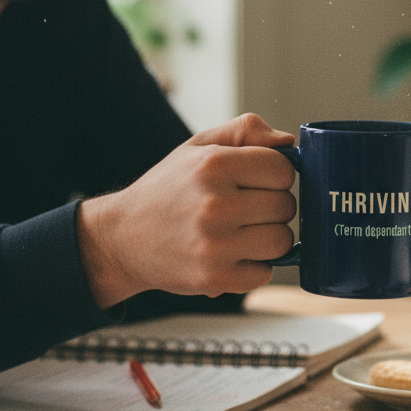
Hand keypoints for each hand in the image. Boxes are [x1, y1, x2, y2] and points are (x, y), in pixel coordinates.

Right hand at [77, 113, 296, 307]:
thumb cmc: (169, 189)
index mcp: (214, 165)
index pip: (283, 170)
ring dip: (269, 238)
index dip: (276, 175)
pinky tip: (232, 255)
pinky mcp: (214, 278)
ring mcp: (215, 245)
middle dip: (273, 206)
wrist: (122, 238)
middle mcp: (215, 204)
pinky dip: (254, 267)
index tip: (258, 181)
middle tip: (247, 208)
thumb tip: (289, 142)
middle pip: (286, 206)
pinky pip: (264, 273)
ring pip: (281, 241)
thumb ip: (246, 131)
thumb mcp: (199, 146)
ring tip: (243, 232)